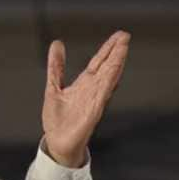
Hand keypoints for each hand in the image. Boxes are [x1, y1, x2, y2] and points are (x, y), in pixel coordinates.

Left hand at [42, 30, 129, 167]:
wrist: (57, 143)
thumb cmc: (58, 119)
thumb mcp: (53, 87)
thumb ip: (56, 67)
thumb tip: (57, 44)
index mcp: (83, 85)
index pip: (98, 63)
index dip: (108, 49)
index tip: (119, 36)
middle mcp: (91, 91)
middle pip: (107, 68)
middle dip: (116, 52)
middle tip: (125, 36)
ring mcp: (94, 101)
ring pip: (107, 79)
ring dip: (115, 64)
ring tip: (123, 48)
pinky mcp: (92, 113)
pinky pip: (101, 96)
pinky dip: (107, 84)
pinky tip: (112, 74)